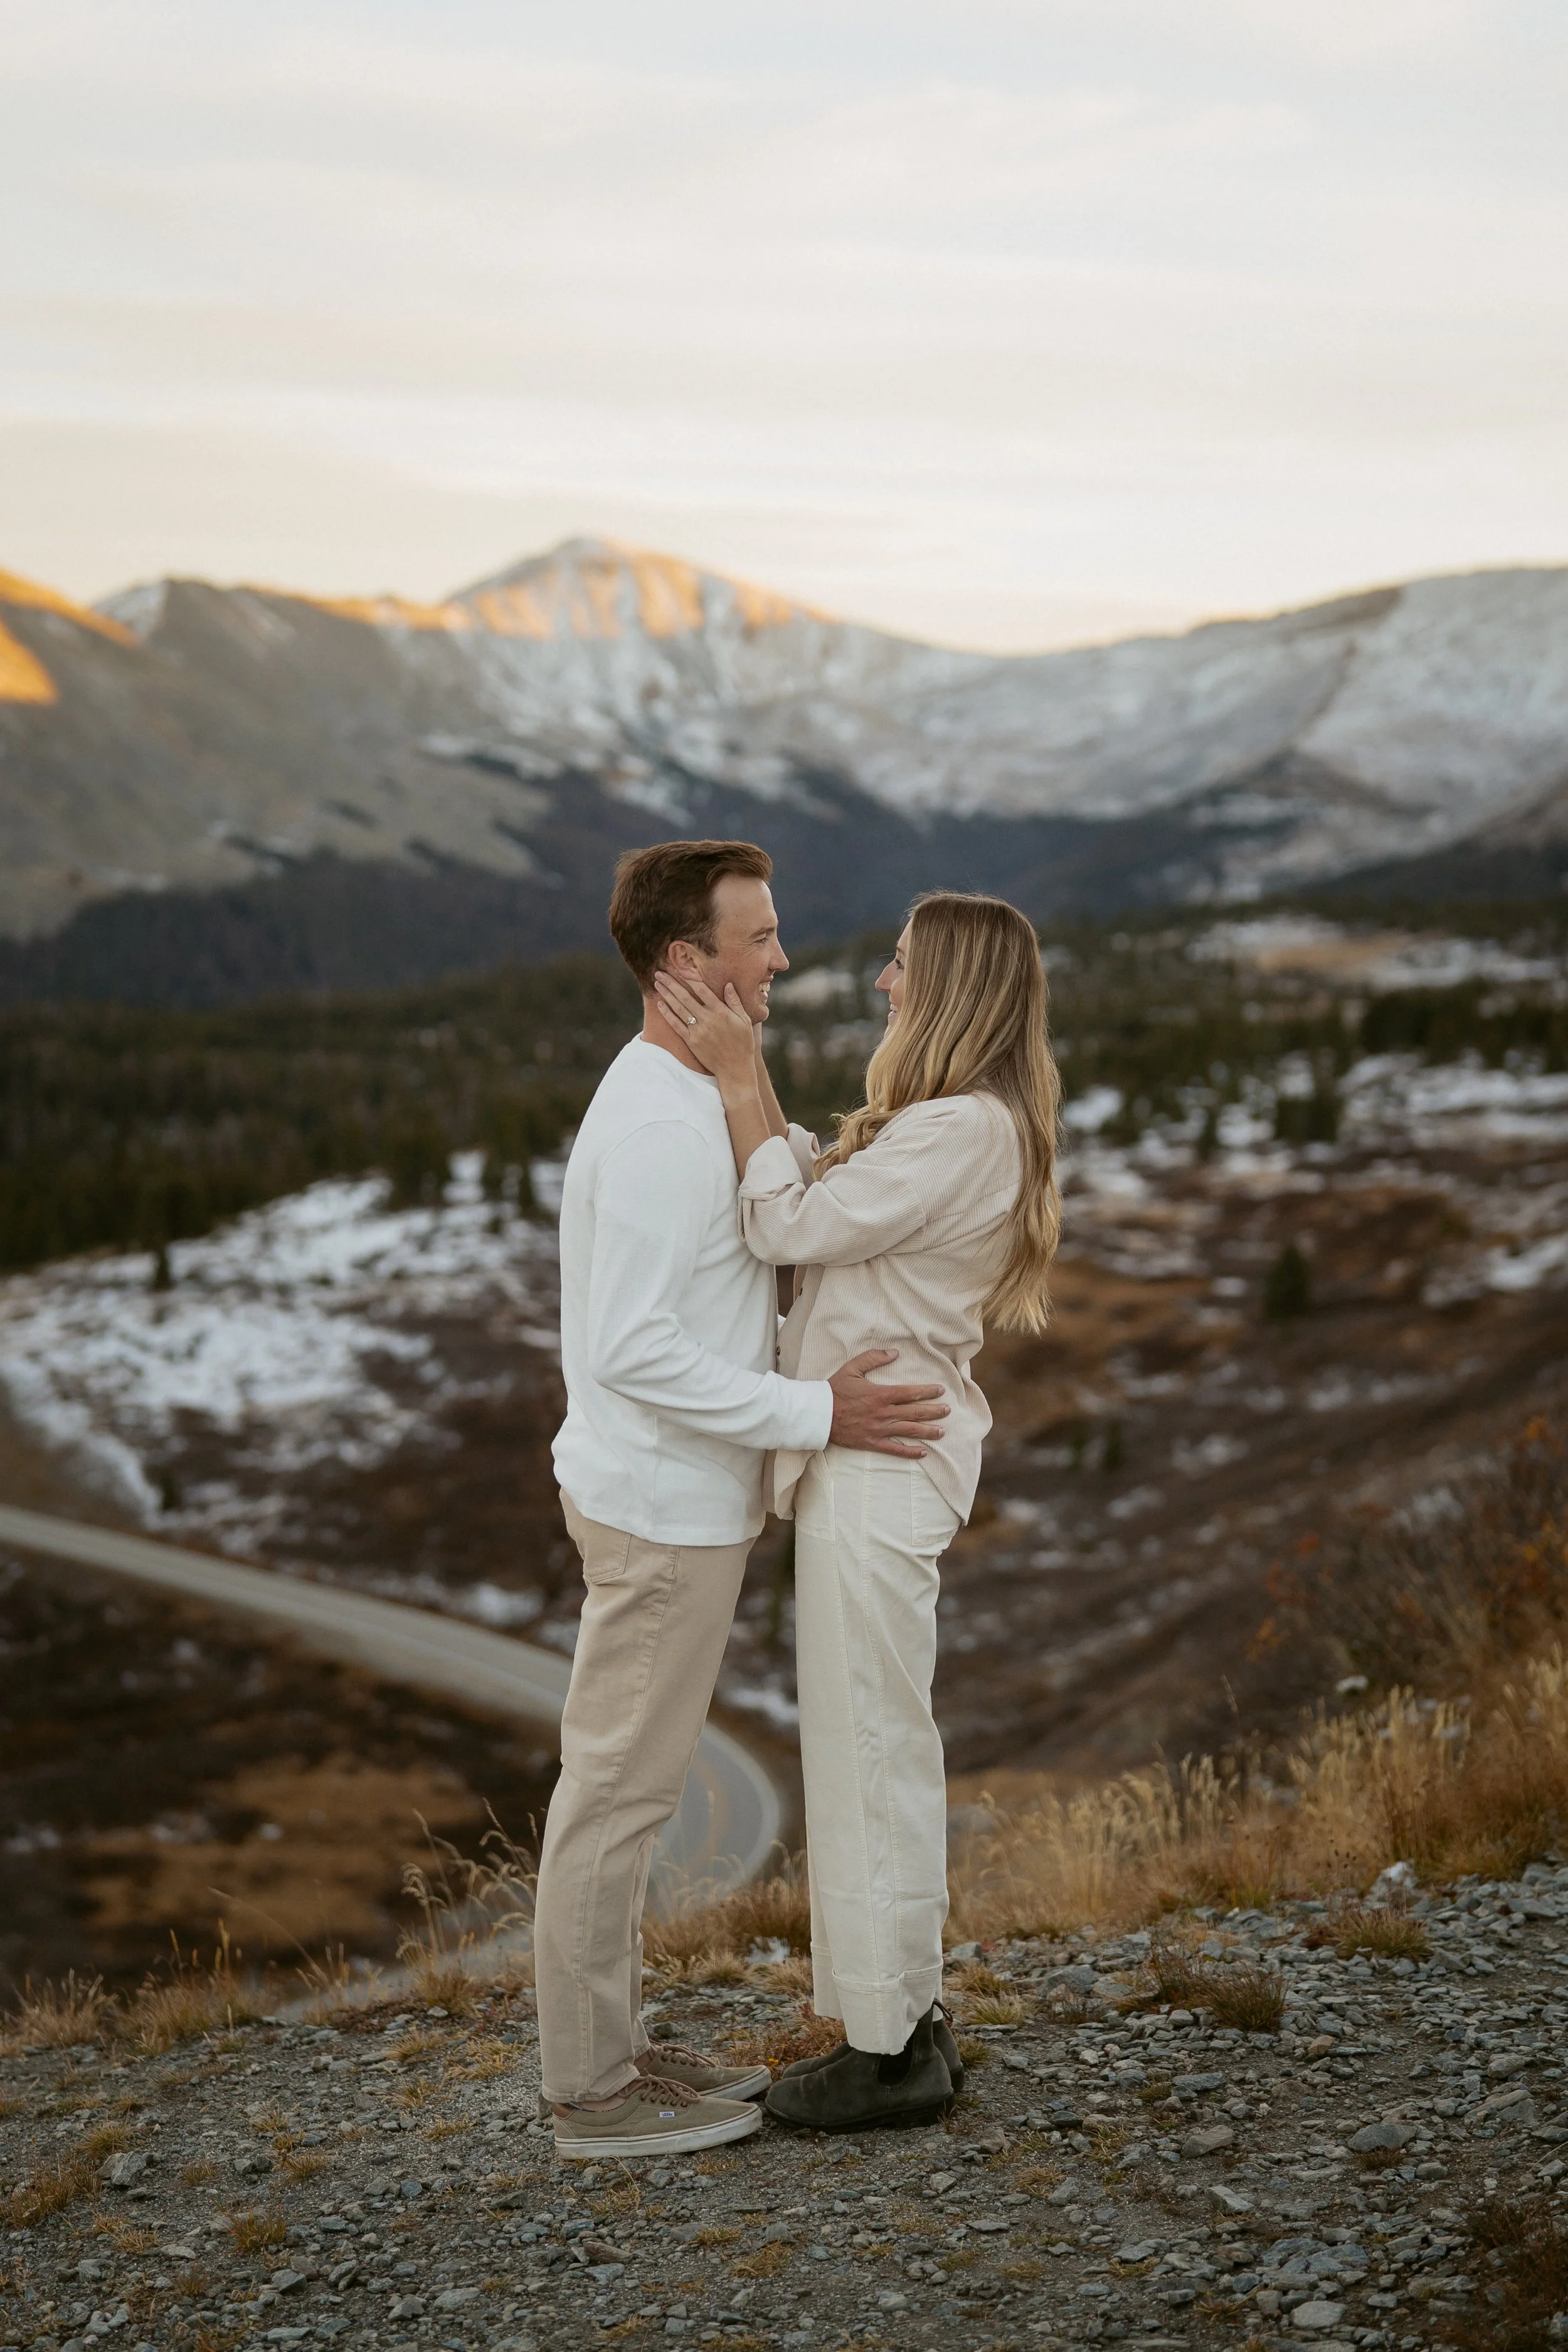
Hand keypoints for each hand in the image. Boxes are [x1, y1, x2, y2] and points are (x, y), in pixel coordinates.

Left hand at [652, 970, 756, 1088]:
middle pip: (686, 996)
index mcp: (721, 1012)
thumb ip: (735, 1002)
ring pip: (678, 1008)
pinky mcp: (691, 1041)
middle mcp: (708, 1019)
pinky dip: (667, 1014)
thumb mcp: (744, 1020)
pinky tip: (660, 1004)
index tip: (680, 968)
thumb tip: (728, 985)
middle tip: (659, 972)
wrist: (735, 1069)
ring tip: (657, 984)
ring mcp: (698, 1031)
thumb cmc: (743, 1044)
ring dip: (666, 994)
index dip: (690, 977)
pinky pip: (676, 1025)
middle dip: (671, 983)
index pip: (703, 990)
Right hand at [827, 1349, 948, 1458]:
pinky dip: (910, 1452)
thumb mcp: (852, 1367)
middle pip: (915, 1412)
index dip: (928, 1391)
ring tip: (942, 1431)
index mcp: (880, 1394)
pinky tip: (923, 1452)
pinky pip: (895, 1449)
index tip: (941, 1391)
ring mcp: (879, 1429)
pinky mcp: (872, 1443)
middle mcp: (883, 1413)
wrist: (818, 1415)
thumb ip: (874, 1357)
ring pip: (909, 1430)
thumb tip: (894, 1352)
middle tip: (948, 1410)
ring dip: (928, 1431)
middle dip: (934, 1411)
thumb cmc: (834, 1390)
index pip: (910, 1392)